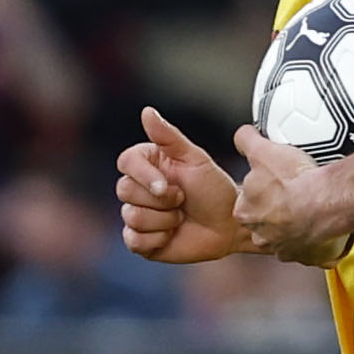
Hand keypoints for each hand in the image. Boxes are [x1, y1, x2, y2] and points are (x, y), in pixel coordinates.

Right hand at [116, 107, 245, 263]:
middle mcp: (138, 189)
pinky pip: (134, 240)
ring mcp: (137, 215)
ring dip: (164, 220)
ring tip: (181, 217)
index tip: (167, 185)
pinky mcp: (140, 241)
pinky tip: (172, 234)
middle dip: (161, 200)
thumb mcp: (195, 159)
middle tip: (182, 200)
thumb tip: (147, 111)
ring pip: (132, 217)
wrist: (229, 225)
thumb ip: (169, 137)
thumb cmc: (214, 190)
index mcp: (147, 165)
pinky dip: (158, 239)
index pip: (126, 163)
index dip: (144, 176)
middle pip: (125, 191)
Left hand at [232, 126, 350, 266]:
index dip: (262, 190)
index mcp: (245, 213)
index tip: (274, 183)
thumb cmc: (293, 181)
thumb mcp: (263, 151)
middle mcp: (262, 236)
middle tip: (294, 192)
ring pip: (289, 236)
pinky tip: (323, 222)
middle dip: (278, 210)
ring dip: (297, 225)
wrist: (327, 202)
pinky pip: (312, 247)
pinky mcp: (310, 255)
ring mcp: (286, 248)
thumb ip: (246, 141)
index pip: (247, 201)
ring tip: (310, 207)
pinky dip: (317, 237)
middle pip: (266, 221)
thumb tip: (243, 135)